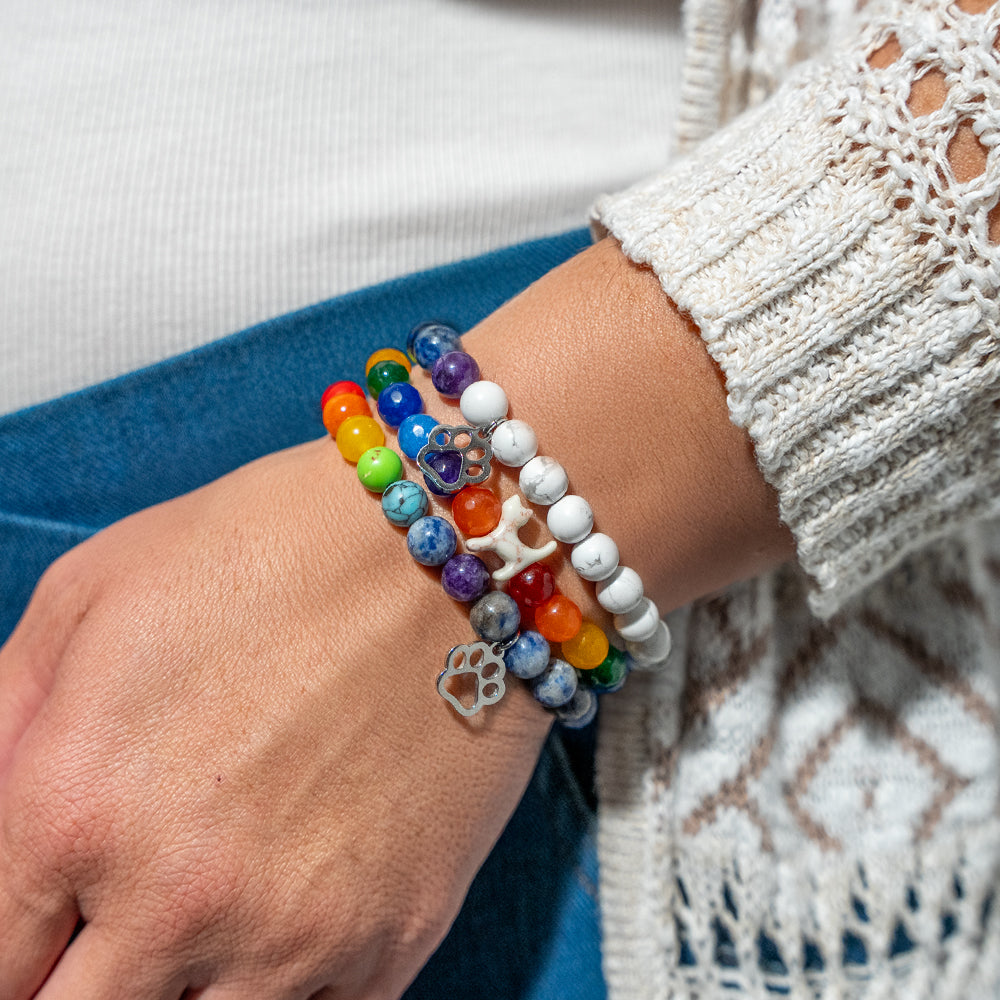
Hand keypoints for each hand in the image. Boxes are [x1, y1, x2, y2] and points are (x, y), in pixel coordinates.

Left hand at [0, 238, 791, 997]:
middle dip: (73, 980)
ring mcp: (296, 933)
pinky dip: (280, 995)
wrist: (452, 545)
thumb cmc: (274, 546)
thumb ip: (3, 718)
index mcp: (72, 803)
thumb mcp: (94, 590)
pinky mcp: (394, 940)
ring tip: (201, 927)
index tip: (38, 930)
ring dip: (179, 993)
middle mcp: (175, 895)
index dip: (7, 949)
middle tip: (106, 936)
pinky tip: (284, 930)